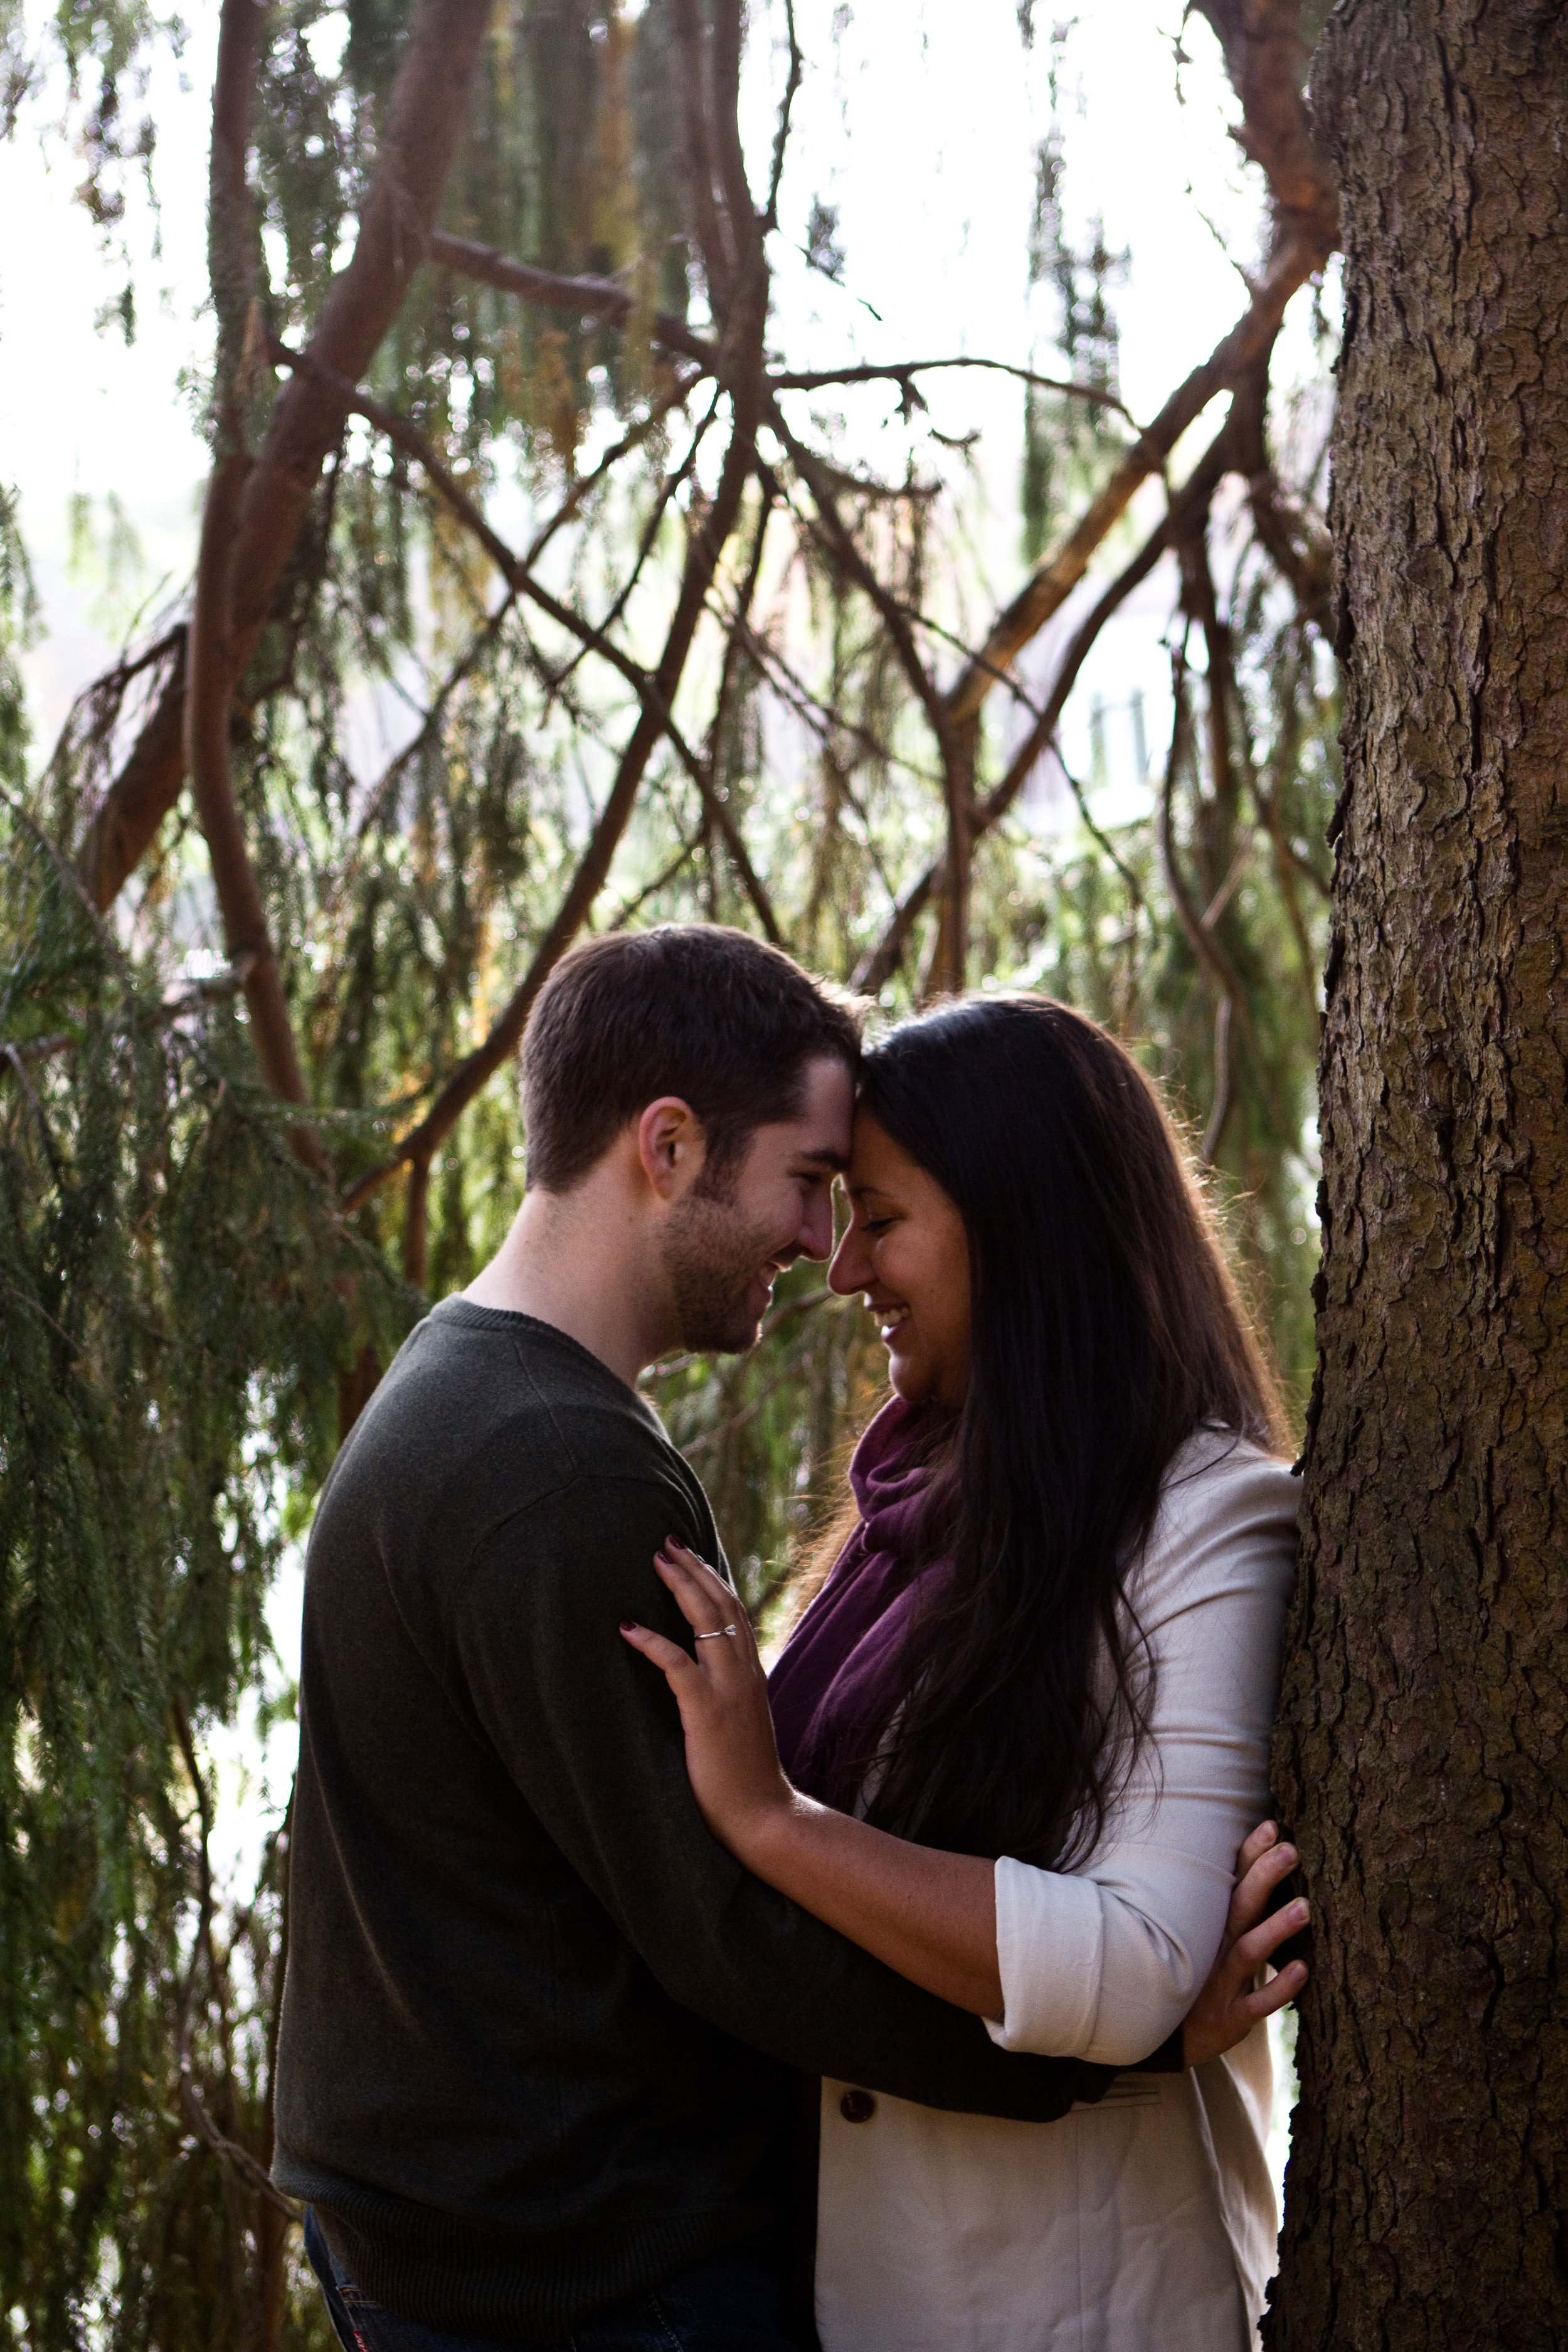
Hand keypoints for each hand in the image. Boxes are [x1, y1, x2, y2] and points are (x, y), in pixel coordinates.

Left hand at [620, 1541, 795, 1860]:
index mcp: (751, 1674)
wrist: (763, 1816)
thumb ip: (727, 1697)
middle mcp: (744, 1672)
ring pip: (706, 1621)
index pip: (734, 1613)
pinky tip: (628, 1627)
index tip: (691, 1557)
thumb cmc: (745, 1779)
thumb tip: (700, 1681)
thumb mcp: (740, 1725)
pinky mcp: (707, 1710)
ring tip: (656, 1560)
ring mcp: (728, 1689)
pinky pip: (677, 1664)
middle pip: (721, 1604)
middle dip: (694, 1569)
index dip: (712, 1581)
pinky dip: (651, 1643)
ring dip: (680, 1586)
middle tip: (668, 1542)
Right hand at [1182, 1820, 1308, 2068]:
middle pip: (1238, 1907)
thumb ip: (1223, 1912)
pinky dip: (1278, 1988)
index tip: (1272, 1824)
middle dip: (1263, 1876)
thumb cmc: (1188, 1983)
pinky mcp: (1228, 2020)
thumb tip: (1250, 1871)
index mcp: (1208, 1927)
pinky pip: (1255, 2004)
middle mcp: (1212, 1949)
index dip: (1249, 1854)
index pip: (1229, 1883)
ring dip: (1275, 1929)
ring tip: (1305, 1909)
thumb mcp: (1198, 1944)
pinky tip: (1303, 1970)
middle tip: (1291, 1850)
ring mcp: (1219, 1985)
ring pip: (1247, 1952)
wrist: (1157, 2042)